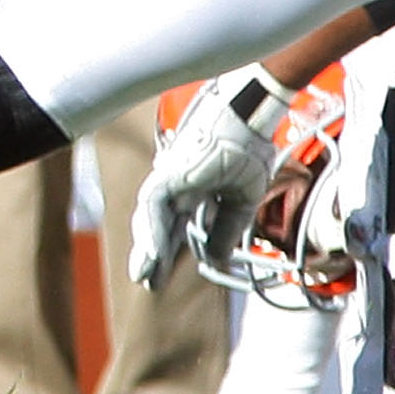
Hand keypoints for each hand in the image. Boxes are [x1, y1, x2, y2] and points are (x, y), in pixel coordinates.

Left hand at [127, 76, 275, 290]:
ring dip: (150, 246)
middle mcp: (178, 183)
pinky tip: (153, 252)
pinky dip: (154, 229)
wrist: (250, 114)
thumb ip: (227, 228)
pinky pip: (155, 204)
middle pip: (161, 224)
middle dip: (155, 254)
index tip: (167, 273)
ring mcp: (171, 176)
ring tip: (145, 273)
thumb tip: (216, 260)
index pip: (178, 224)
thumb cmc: (248, 145)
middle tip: (147, 280)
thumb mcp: (243, 198)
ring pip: (152, 216)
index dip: (172, 249)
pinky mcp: (170, 172)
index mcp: (194, 189)